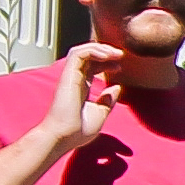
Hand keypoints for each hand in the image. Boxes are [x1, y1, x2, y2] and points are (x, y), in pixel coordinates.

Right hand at [35, 43, 121, 160]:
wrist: (63, 137)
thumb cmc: (76, 131)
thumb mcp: (100, 114)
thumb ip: (107, 100)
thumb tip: (117, 88)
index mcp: (81, 87)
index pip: (92, 66)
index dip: (106, 62)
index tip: (119, 67)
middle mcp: (75, 80)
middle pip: (88, 56)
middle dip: (105, 51)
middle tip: (120, 55)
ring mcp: (70, 76)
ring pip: (82, 50)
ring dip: (100, 48)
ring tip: (115, 53)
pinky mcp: (68, 75)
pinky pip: (79, 54)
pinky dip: (93, 50)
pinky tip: (107, 56)